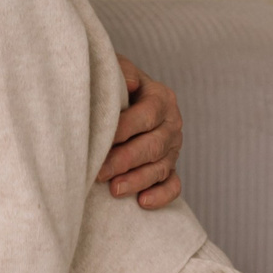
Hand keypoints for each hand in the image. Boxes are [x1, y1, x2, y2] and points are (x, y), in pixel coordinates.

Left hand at [99, 55, 184, 209]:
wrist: (120, 97)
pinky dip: (162, 195)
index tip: (101, 139)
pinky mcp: (170, 167)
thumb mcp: (115, 70)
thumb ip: (122, 72)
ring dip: (138, 180)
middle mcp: (171, 123)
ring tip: (114, 190)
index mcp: (161, 98)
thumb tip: (130, 82)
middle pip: (153, 145)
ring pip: (161, 167)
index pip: (147, 115)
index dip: (124, 129)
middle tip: (99, 172)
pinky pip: (173, 184)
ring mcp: (173, 147)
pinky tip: (143, 202)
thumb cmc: (113, 85)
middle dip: (125, 160)